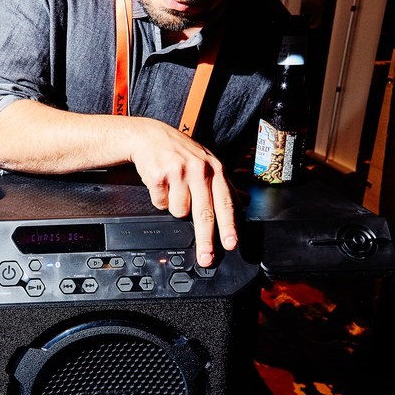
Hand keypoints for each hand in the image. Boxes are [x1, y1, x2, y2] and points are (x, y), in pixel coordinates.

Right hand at [129, 118, 237, 267]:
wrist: (150, 136)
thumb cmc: (180, 152)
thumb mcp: (207, 162)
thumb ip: (224, 185)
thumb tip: (244, 202)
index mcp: (215, 169)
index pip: (225, 202)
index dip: (229, 225)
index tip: (231, 243)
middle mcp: (199, 170)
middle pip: (204, 213)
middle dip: (206, 239)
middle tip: (206, 258)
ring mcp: (178, 172)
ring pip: (179, 211)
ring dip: (174, 207)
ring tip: (173, 190)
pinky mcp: (159, 176)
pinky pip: (160, 203)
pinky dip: (160, 199)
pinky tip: (162, 185)